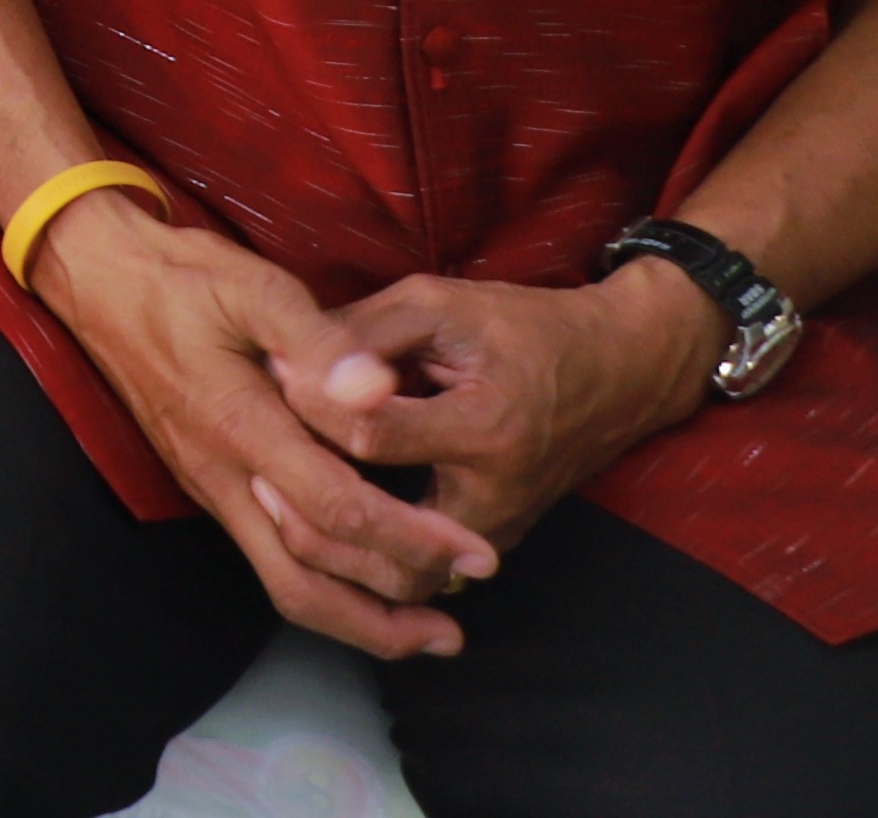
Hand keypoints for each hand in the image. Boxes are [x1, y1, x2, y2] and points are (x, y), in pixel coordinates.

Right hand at [29, 195, 495, 655]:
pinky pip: (271, 561)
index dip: (413, 541)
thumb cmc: (179, 276)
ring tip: (425, 633)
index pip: (337, 509)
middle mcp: (223, 475)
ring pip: (285, 583)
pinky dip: (328, 589)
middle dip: (391, 608)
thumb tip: (379, 389)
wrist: (97, 278)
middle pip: (310, 577)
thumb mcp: (254, 286)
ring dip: (358, 619)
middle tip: (459, 619)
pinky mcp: (211, 486)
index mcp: (241, 426)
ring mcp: (212, 487)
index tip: (476, 553)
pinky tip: (367, 586)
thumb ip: (321, 342)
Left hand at [297, 259, 727, 556]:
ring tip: (282, 492)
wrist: (619, 371)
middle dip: (310, 504)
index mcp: (484, 427)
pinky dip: (371, 550)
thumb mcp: (441, 305)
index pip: (369, 436)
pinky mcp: (491, 544)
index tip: (272, 376)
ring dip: (337, 542)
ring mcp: (497, 530)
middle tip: (258, 467)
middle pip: (377, 528)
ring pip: (396, 571)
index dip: (310, 405)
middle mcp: (494, 494)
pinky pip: (419, 569)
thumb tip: (285, 358)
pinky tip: (330, 509)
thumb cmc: (525, 329)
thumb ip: (363, 333)